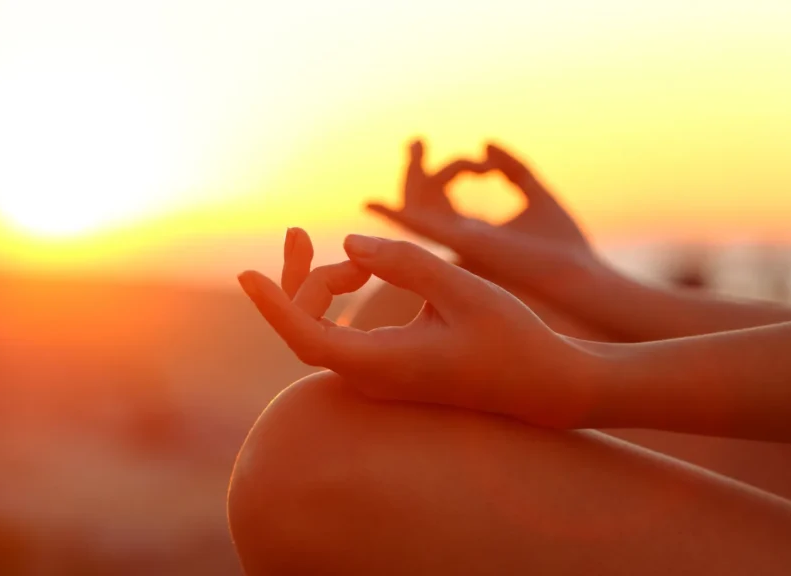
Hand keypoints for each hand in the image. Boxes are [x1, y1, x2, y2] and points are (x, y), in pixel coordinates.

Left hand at [238, 229, 596, 427]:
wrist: (545, 384)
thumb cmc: (511, 339)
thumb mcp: (462, 291)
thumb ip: (404, 263)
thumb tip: (350, 242)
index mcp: (382, 364)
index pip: (305, 336)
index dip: (273, 304)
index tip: (245, 274)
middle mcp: (369, 377)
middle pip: (304, 326)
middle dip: (301, 277)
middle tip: (296, 231)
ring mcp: (376, 376)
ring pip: (320, 328)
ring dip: (326, 284)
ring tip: (362, 257)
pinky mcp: (386, 368)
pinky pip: (339, 333)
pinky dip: (338, 299)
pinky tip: (357, 272)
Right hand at [368, 140, 604, 294]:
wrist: (582, 276)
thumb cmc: (564, 245)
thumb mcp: (536, 194)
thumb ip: (512, 168)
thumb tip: (485, 143)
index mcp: (474, 233)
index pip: (443, 200)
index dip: (454, 169)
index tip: (486, 163)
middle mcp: (459, 242)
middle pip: (423, 203)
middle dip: (417, 170)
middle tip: (418, 140)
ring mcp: (459, 246)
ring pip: (418, 209)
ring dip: (415, 176)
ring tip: (418, 145)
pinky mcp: (464, 246)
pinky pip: (420, 229)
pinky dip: (396, 217)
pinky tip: (373, 205)